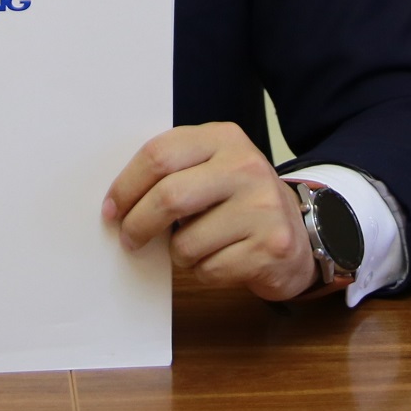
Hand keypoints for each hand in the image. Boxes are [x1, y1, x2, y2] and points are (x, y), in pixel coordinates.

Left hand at [104, 122, 315, 301]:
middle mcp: (246, 166)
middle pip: (169, 197)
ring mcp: (262, 207)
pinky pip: (209, 269)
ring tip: (195, 246)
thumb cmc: (239, 201)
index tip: (111, 209)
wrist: (299, 231)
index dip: (126, 186)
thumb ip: (172, 171)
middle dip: (137, 224)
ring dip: (178, 254)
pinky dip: (203, 272)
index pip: (159, 155)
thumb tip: (117, 202)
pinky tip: (221, 259)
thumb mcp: (212, 168)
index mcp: (223, 138)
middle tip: (129, 238)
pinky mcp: (271, 246)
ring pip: (186, 242)